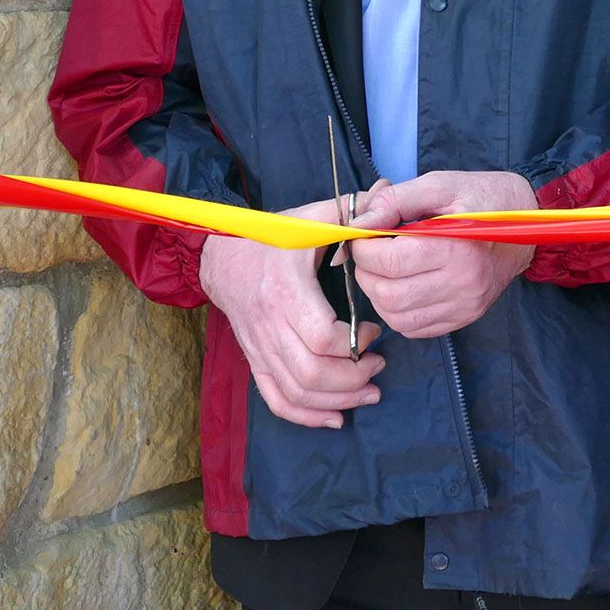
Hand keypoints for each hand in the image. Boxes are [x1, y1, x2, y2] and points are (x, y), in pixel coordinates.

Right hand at [200, 195, 385, 428]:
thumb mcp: (310, 217)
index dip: (356, 344)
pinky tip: (335, 417)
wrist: (222, 256)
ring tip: (369, 391)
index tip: (378, 331)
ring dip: (338, 400)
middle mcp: (269, 326)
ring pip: (297, 392)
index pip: (321, 337)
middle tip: (380, 367)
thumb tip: (388, 192)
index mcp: (286, 292)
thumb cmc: (273, 237)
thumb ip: (351, 209)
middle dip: (353, 379)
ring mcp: (259, 348)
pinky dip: (306, 416)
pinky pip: (276, 400)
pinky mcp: (255, 360)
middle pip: (312, 373)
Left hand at [349, 171, 536, 337]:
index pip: (389, 261)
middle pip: (389, 294)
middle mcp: (463, 283)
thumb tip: (359, 224)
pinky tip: (402, 287)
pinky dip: (396, 312)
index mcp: (457, 245)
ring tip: (384, 270)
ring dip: (377, 295)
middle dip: (366, 272)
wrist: (528, 222)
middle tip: (370, 252)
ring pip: (397, 317)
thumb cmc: (483, 197)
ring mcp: (465, 305)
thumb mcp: (440, 184)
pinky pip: (414, 329)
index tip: (363, 235)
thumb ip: (395, 200)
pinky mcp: (465, 317)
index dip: (363, 249)